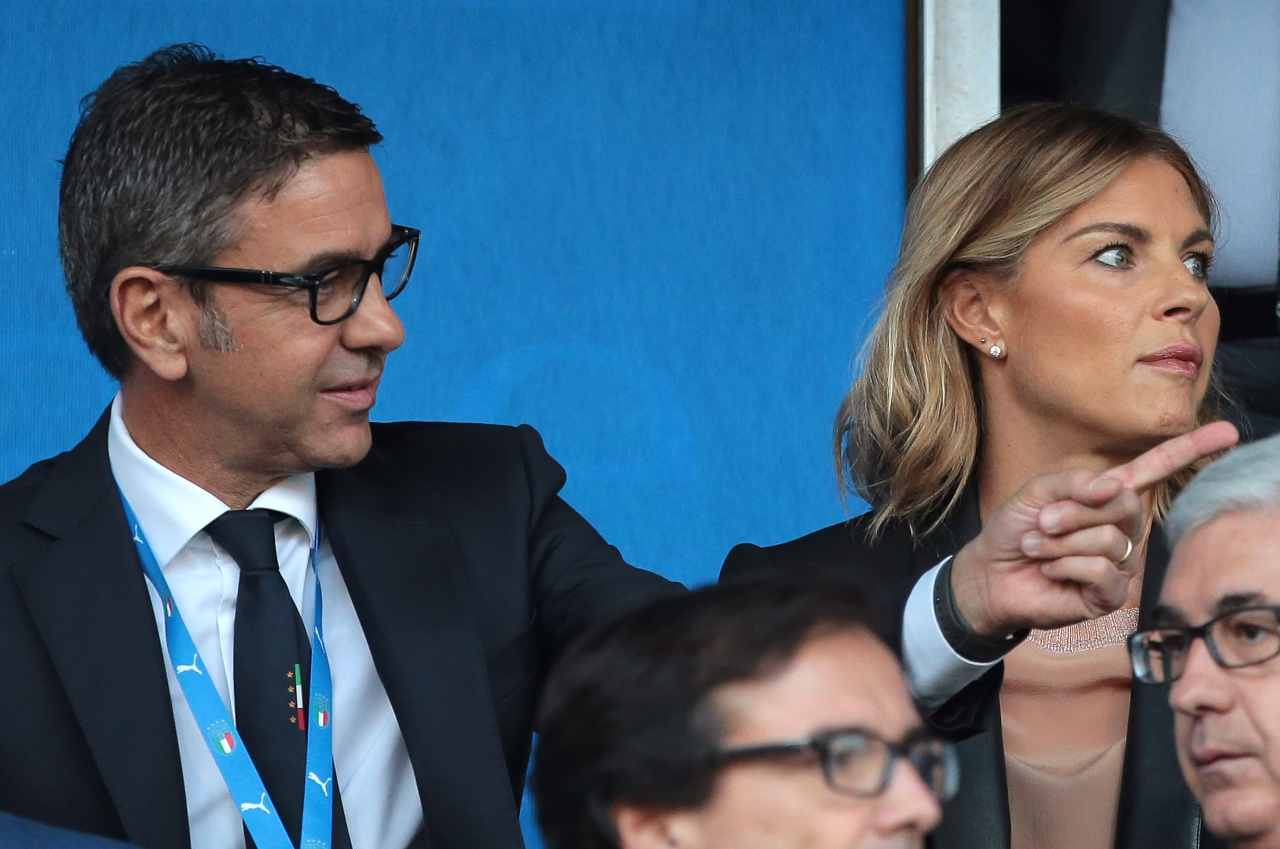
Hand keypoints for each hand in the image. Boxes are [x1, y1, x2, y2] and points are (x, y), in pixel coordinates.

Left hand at [951, 421, 1238, 636]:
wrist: (991, 573)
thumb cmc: (1015, 530)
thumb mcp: (1037, 494)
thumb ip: (1075, 483)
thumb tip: (1113, 487)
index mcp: (1107, 497)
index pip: (1154, 470)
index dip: (1190, 450)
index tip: (1228, 432)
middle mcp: (1121, 527)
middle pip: (1123, 505)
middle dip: (1073, 512)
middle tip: (1042, 522)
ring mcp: (1120, 561)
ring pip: (1108, 540)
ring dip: (1061, 542)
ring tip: (1037, 548)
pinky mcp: (1111, 594)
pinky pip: (1103, 571)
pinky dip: (1066, 566)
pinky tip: (1051, 571)